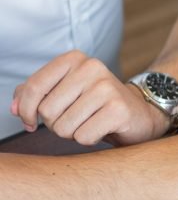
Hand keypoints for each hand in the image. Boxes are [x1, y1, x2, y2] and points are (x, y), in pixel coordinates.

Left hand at [11, 50, 168, 145]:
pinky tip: (102, 130)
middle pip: (47, 111)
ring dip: (73, 134)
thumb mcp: (66, 92)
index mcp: (74, 59)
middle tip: (74, 121)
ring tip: (89, 124)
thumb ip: (35, 95)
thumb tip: (13, 109)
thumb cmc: (97, 105)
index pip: (34, 87)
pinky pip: (84, 137)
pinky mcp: (118, 110)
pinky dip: (89, 140)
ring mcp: (106, 88)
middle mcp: (91, 68)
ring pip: (64, 127)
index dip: (25, 110)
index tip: (30, 122)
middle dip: (56, 124)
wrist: (141, 114)